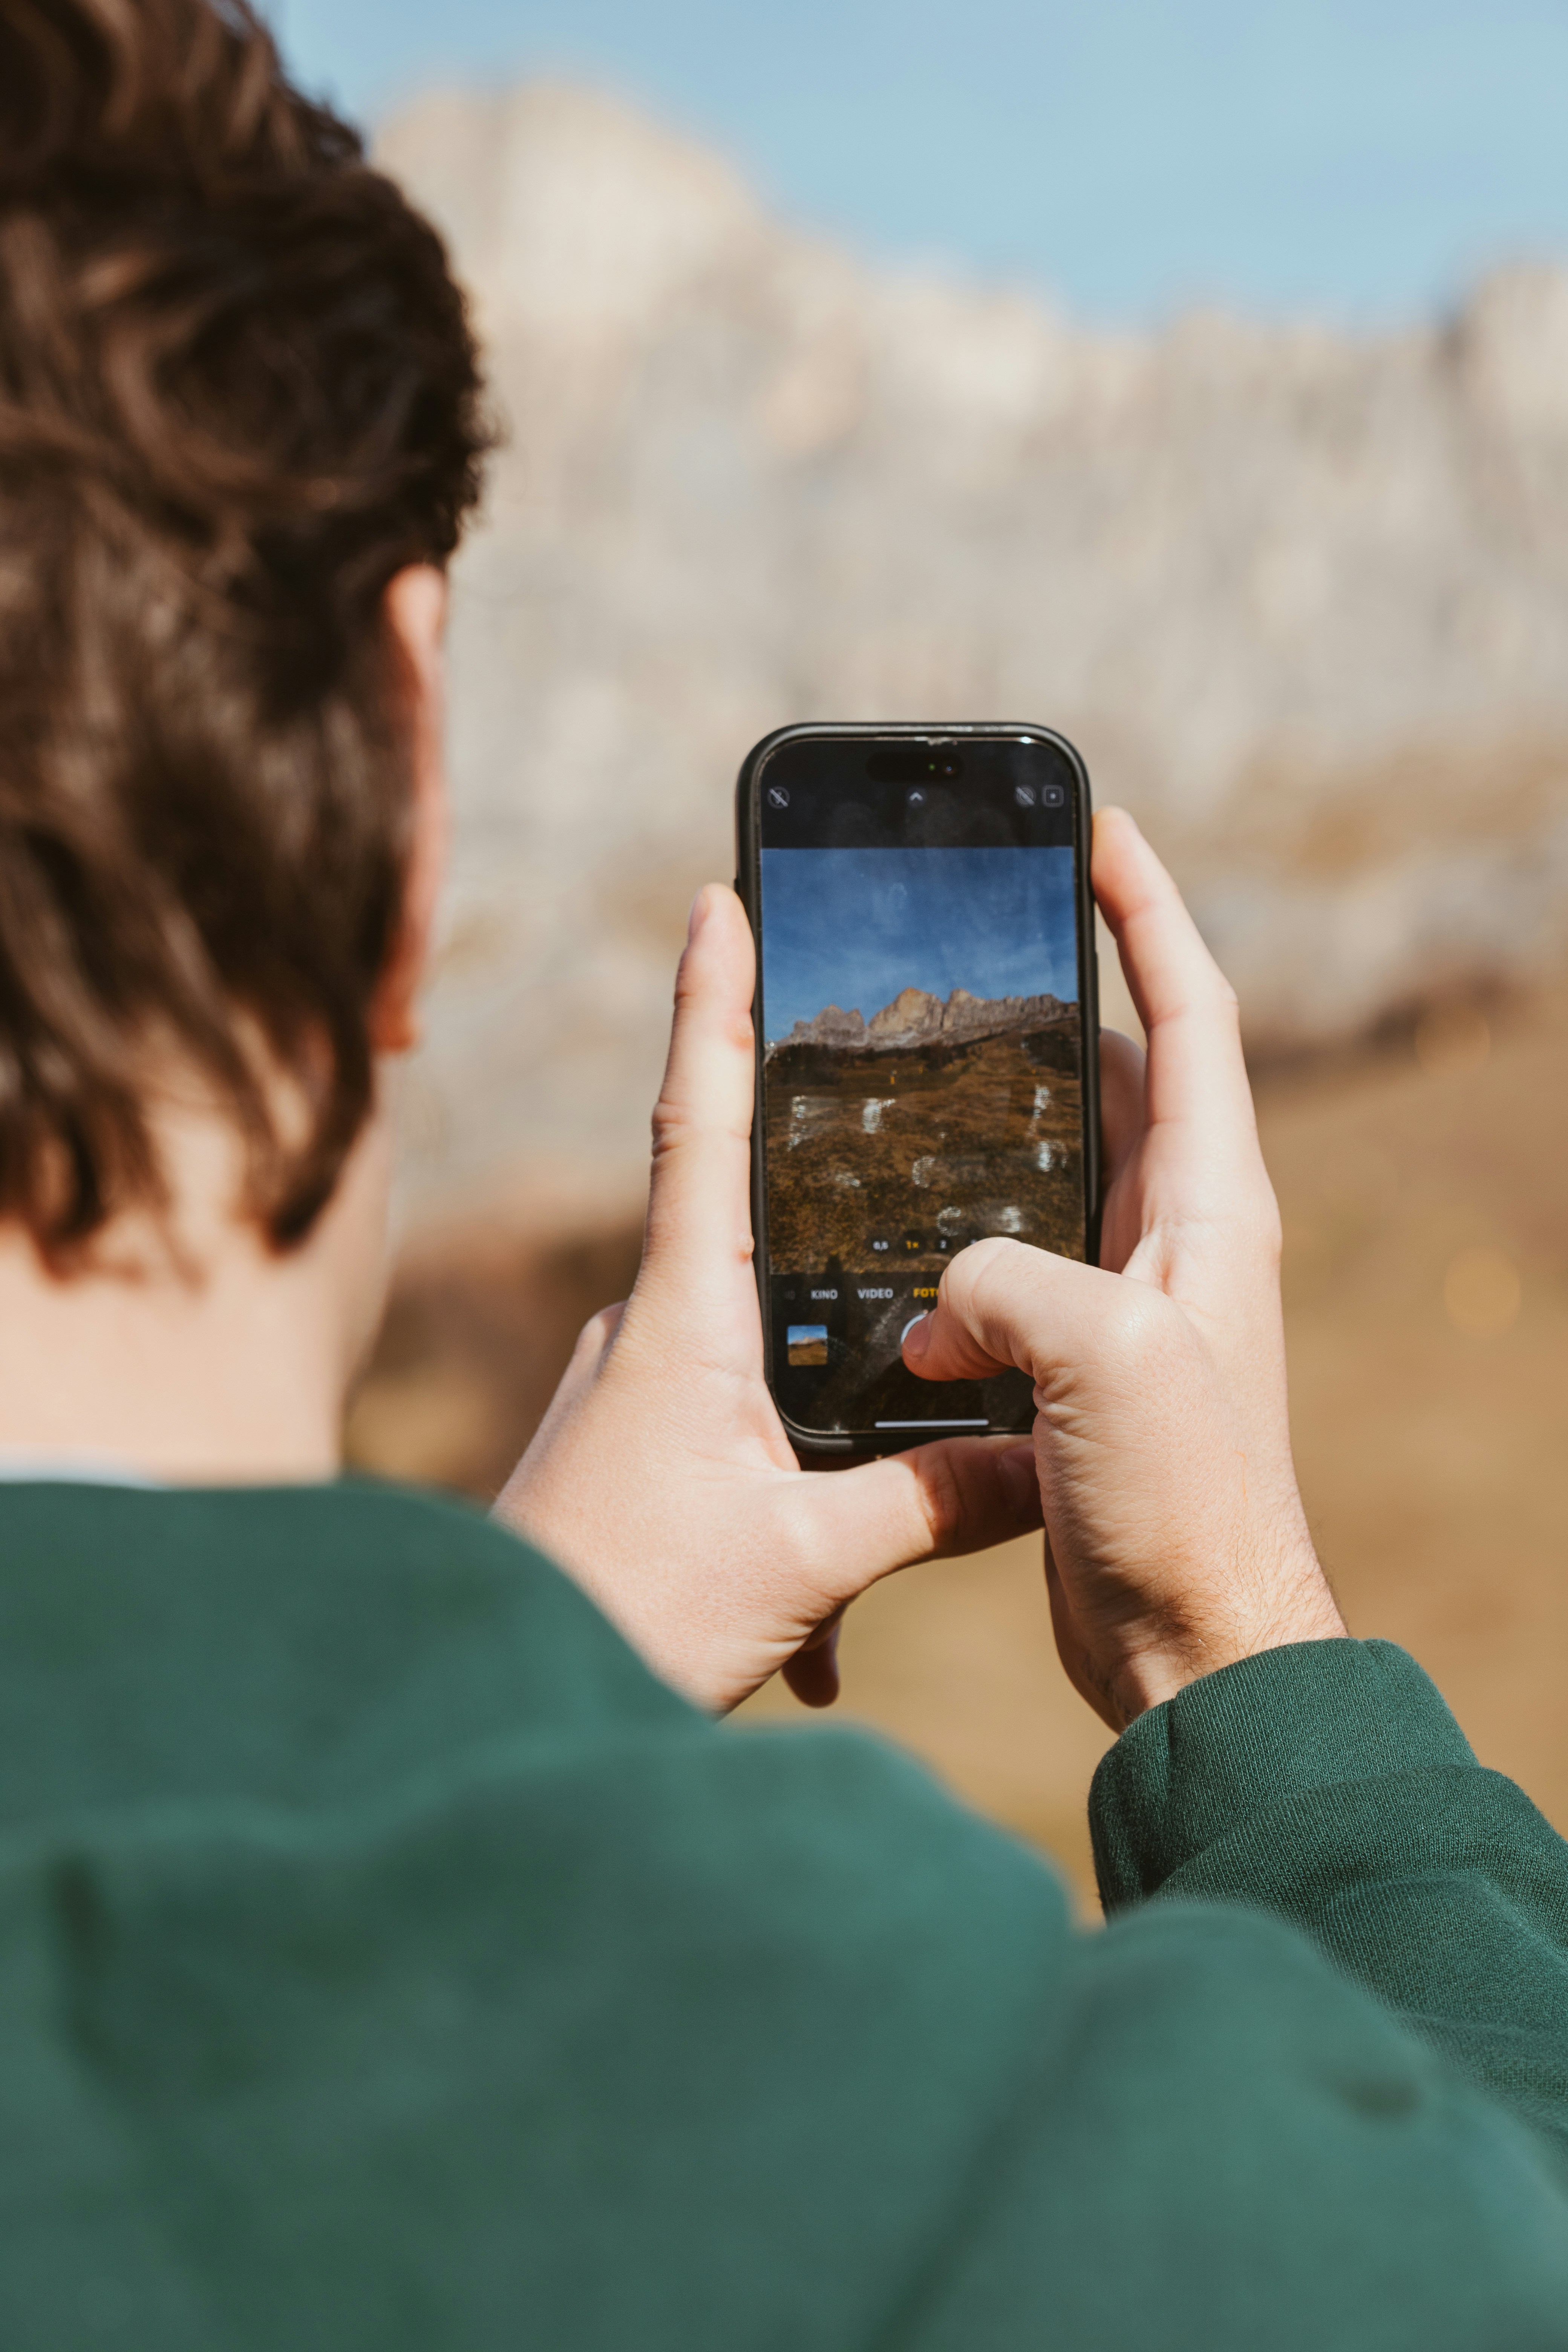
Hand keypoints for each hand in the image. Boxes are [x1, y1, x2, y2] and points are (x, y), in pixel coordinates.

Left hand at [493, 885, 1042, 1714]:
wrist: (491, 1701)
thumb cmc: (627, 1616)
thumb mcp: (804, 1564)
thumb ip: (930, 1502)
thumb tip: (1040, 1464)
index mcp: (683, 1316)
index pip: (698, 1119)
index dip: (713, 1003)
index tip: (719, 898)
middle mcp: (648, 1329)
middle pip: (746, 1224)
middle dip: (825, 1208)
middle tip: (900, 1164)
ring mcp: (633, 1388)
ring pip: (760, 1360)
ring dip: (825, 1432)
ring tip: (865, 1529)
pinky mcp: (632, 1449)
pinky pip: (734, 1442)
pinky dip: (789, 1508)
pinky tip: (817, 1626)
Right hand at [903, 808, 1344, 1731]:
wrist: (1197, 1640)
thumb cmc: (1182, 1501)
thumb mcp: (1102, 1358)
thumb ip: (1009, 1284)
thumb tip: (942, 1303)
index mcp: (1210, 1205)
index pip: (1190, 1015)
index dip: (1149, 914)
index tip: (1102, 833)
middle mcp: (1178, 1237)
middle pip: (1119, 1076)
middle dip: (1057, 1006)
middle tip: (973, 946)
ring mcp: (1127, 1299)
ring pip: (1052, 1172)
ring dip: (993, 1133)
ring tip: (912, 1086)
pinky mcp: (1075, 1361)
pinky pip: (1010, 1264)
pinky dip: (957, 1246)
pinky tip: (898, 1250)